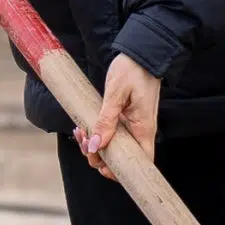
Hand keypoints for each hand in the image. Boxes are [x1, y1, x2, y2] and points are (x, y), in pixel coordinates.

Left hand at [81, 52, 161, 169]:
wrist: (141, 52)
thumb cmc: (133, 70)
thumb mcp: (116, 94)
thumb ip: (106, 121)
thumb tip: (96, 146)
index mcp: (143, 128)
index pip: (140, 163)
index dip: (122, 172)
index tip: (102, 166)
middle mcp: (140, 131)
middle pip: (122, 158)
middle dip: (100, 157)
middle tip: (85, 142)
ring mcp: (133, 125)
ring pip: (114, 146)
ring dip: (95, 145)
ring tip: (81, 132)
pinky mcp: (125, 118)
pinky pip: (111, 133)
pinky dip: (97, 134)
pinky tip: (84, 127)